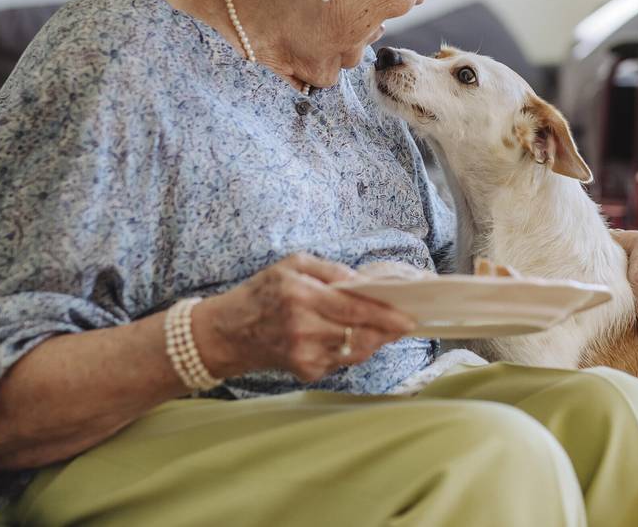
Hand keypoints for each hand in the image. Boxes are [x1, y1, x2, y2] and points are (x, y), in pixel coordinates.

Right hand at [192, 253, 416, 382]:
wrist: (228, 333)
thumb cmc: (263, 292)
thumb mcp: (293, 265)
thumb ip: (330, 270)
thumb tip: (363, 282)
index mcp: (301, 297)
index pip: (353, 309)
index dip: (385, 315)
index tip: (409, 318)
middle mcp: (304, 329)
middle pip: (360, 334)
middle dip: (387, 330)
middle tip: (405, 321)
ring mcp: (305, 355)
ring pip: (356, 351)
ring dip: (374, 340)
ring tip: (384, 327)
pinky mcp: (306, 372)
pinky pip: (342, 361)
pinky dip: (353, 348)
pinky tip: (352, 336)